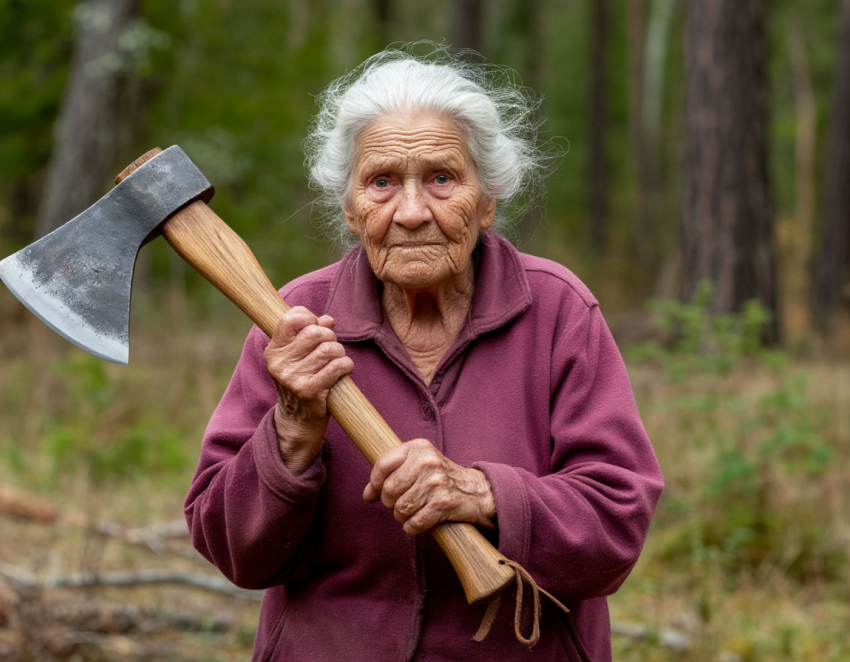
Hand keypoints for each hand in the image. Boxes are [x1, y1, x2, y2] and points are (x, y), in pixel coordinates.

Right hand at [264, 306, 353, 474]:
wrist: (297, 422)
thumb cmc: (302, 382)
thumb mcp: (298, 357)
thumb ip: (310, 333)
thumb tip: (328, 319)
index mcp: (273, 351)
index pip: (291, 318)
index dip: (310, 318)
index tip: (316, 328)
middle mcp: (279, 364)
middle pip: (315, 332)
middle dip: (330, 337)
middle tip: (331, 349)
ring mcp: (292, 378)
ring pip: (329, 349)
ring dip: (340, 353)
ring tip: (336, 362)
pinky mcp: (308, 391)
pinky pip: (337, 366)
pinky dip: (346, 365)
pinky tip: (343, 371)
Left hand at [363, 439, 496, 534]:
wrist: (476, 490)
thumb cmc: (440, 478)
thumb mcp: (418, 465)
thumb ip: (391, 475)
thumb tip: (367, 495)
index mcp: (418, 447)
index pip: (382, 465)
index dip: (374, 484)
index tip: (374, 494)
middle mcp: (427, 461)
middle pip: (389, 489)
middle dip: (390, 502)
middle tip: (400, 503)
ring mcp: (436, 482)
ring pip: (400, 508)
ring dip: (402, 516)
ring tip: (412, 511)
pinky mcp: (443, 503)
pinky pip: (414, 523)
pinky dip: (412, 527)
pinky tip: (419, 521)